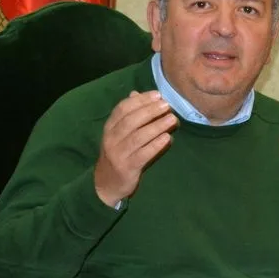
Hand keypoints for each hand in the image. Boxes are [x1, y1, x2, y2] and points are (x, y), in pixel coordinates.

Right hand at [94, 91, 177, 206]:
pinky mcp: (127, 167)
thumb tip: (135, 93)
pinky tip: (167, 138)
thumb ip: (128, 115)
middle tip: (167, 105)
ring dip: (156, 126)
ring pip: (138, 137)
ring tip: (172, 119)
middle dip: (150, 111)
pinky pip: (143, 154)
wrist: (106, 183)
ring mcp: (118, 154)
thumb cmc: (118, 153)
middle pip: (131, 121)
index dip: (140, 100)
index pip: (123, 109)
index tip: (157, 95)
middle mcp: (111, 139)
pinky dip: (156, 145)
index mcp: (109, 127)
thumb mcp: (118, 134)